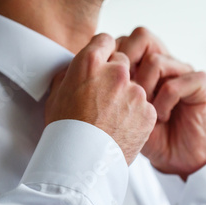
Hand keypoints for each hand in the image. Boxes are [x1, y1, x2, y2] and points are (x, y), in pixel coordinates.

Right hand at [46, 33, 156, 164]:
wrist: (82, 163)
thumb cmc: (65, 131)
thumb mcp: (56, 96)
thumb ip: (70, 75)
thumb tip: (76, 69)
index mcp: (90, 64)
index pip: (105, 40)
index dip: (103, 53)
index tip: (102, 64)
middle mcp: (116, 73)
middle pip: (123, 62)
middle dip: (116, 76)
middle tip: (105, 99)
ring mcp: (135, 92)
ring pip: (135, 87)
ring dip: (127, 99)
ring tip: (112, 121)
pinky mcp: (148, 112)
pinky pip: (145, 108)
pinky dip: (137, 117)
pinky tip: (122, 130)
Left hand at [117, 28, 205, 179]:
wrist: (176, 159)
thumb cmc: (146, 137)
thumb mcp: (117, 114)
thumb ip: (103, 92)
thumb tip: (77, 76)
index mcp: (143, 64)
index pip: (123, 40)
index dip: (111, 58)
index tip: (103, 88)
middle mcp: (163, 62)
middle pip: (141, 37)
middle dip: (127, 64)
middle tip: (122, 93)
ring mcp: (182, 70)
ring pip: (155, 61)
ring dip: (144, 90)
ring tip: (142, 112)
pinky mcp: (200, 84)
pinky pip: (176, 84)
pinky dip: (164, 103)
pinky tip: (161, 118)